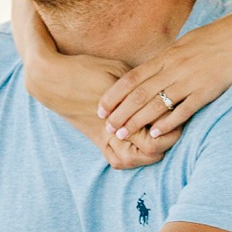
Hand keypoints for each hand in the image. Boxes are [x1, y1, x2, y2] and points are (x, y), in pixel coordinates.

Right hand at [23, 44, 178, 171]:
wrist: (51, 80)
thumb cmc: (86, 69)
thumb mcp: (116, 70)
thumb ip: (139, 85)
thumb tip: (163, 90)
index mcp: (121, 112)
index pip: (155, 134)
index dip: (171, 128)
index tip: (179, 115)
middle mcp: (113, 131)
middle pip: (149, 153)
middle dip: (166, 142)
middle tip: (174, 127)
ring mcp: (104, 139)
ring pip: (132, 161)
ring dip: (149, 155)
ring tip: (158, 139)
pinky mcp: (98, 140)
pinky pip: (116, 160)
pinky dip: (131, 160)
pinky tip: (141, 150)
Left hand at [99, 7, 231, 144]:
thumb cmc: (218, 37)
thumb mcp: (186, 43)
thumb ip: (169, 58)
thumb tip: (153, 69)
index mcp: (168, 55)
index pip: (133, 77)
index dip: (114, 94)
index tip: (101, 108)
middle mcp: (175, 67)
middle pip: (139, 93)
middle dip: (120, 112)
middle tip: (107, 128)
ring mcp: (191, 80)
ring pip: (156, 103)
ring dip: (137, 121)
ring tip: (123, 134)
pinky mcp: (208, 90)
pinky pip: (183, 109)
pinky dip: (167, 122)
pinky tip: (154, 133)